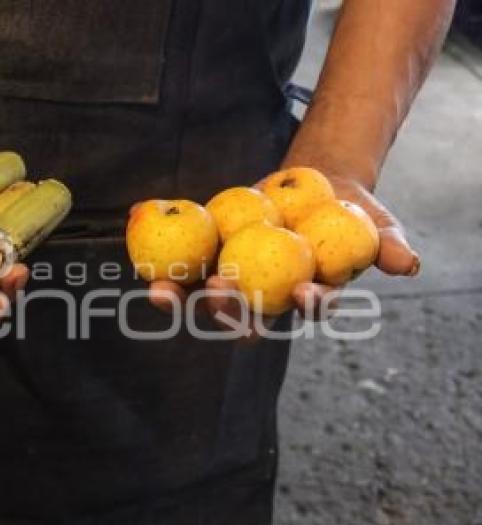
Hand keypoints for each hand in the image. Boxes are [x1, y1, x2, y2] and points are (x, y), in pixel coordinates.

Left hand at [148, 175, 419, 333]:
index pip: (300, 312)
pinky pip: (180, 255)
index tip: (301, 292)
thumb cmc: (352, 212)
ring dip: (179, 297)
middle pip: (241, 314)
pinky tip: (140, 235)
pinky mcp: (207, 253)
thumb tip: (408, 263)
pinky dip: (160, 250)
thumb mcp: (376, 225)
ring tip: (159, 290)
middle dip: (225, 311)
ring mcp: (231, 276)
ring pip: (200, 295)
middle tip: (216, 290)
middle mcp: (262, 296)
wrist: (318, 187)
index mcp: (301, 298)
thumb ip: (388, 246)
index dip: (298, 308)